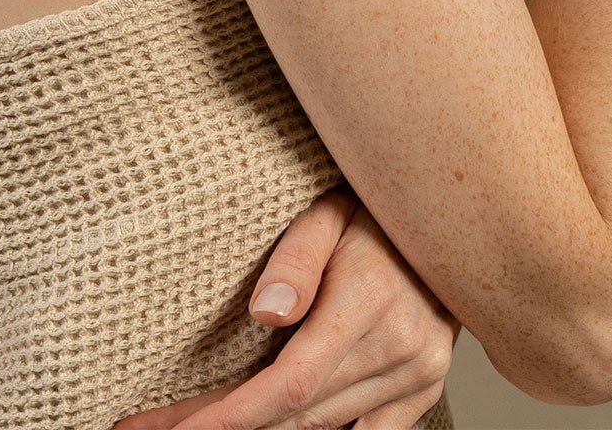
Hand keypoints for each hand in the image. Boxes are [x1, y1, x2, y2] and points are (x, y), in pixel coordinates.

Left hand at [109, 186, 456, 429]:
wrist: (453, 214)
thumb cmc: (378, 204)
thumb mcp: (330, 209)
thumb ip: (297, 257)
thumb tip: (265, 312)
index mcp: (367, 303)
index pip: (288, 384)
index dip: (229, 417)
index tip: (176, 429)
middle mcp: (398, 349)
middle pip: (297, 415)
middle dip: (227, 427)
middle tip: (158, 428)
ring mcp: (416, 375)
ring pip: (327, 428)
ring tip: (201, 426)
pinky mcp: (424, 388)